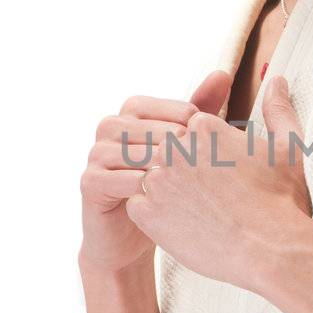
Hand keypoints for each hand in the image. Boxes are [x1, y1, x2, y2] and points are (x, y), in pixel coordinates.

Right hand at [78, 68, 233, 274]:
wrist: (133, 239)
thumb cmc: (166, 188)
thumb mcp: (185, 149)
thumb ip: (201, 111)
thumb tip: (223, 73)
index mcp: (133, 113)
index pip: (167, 108)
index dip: (193, 127)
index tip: (213, 148)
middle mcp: (110, 128)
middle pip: (147, 126)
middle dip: (177, 145)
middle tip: (204, 165)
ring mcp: (96, 154)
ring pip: (130, 150)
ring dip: (159, 165)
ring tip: (186, 181)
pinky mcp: (89, 184)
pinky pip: (112, 178)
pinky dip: (138, 186)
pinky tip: (163, 198)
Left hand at [123, 74, 312, 292]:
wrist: (271, 251)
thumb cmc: (283, 200)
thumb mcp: (288, 147)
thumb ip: (278, 110)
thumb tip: (278, 81)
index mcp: (203, 127)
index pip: (187, 130)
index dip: (205, 153)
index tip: (222, 174)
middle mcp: (174, 148)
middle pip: (165, 152)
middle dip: (182, 170)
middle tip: (209, 195)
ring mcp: (157, 181)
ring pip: (148, 176)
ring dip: (166, 191)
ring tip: (195, 210)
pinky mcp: (147, 213)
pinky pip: (136, 206)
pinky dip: (154, 216)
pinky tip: (181, 225)